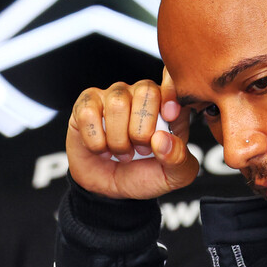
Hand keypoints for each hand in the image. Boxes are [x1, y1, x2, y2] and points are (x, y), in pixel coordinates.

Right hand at [66, 69, 197, 199]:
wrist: (111, 188)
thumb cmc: (145, 175)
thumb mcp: (173, 175)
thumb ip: (178, 159)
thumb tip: (162, 139)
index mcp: (169, 104)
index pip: (173, 78)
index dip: (172, 93)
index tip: (169, 117)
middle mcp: (142, 93)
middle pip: (145, 91)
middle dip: (142, 130)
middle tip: (141, 151)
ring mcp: (114, 96)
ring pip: (117, 103)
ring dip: (119, 139)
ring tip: (122, 154)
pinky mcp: (87, 103)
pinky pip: (88, 112)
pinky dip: (95, 140)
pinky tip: (101, 149)